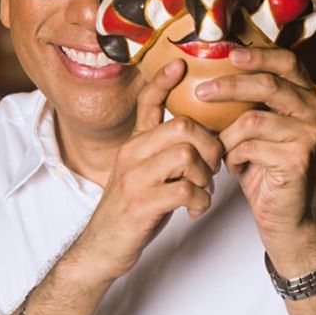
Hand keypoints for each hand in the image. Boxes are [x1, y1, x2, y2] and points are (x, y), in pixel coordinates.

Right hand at [75, 59, 222, 282]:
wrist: (102, 249)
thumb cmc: (131, 213)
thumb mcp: (143, 176)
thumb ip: (163, 155)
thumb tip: (199, 139)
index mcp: (133, 145)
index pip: (147, 104)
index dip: (164, 82)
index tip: (180, 65)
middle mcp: (131, 155)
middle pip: (182, 126)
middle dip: (209, 145)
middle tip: (213, 167)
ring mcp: (134, 178)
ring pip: (185, 155)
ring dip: (205, 175)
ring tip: (203, 192)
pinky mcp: (141, 203)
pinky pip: (184, 189)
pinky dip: (200, 200)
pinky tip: (196, 209)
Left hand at [195, 46, 315, 259]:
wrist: (281, 214)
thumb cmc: (263, 168)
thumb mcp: (254, 128)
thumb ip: (247, 101)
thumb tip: (210, 71)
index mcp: (306, 97)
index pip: (287, 62)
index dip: (259, 55)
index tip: (229, 52)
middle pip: (268, 85)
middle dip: (229, 86)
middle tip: (200, 92)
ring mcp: (311, 134)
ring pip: (252, 120)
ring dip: (227, 137)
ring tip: (223, 151)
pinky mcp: (299, 158)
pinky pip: (250, 146)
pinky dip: (233, 157)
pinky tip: (235, 167)